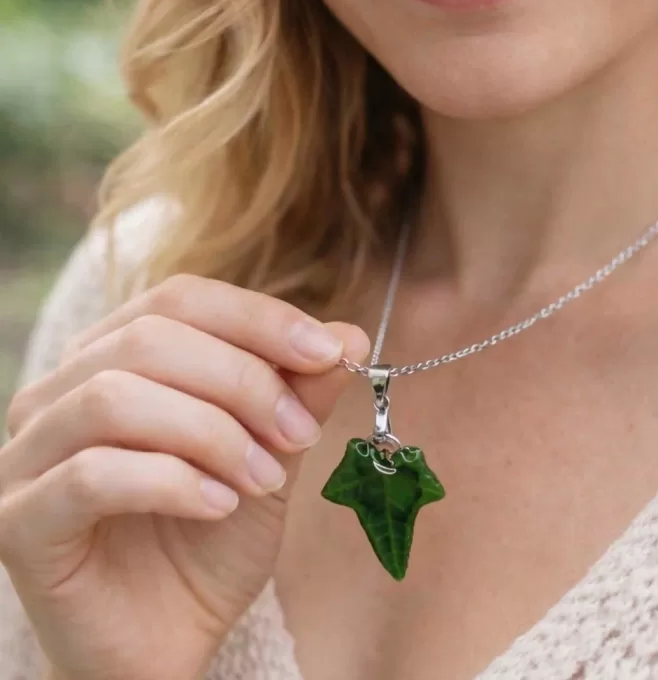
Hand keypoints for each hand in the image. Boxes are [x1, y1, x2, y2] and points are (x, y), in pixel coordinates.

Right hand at [0, 274, 369, 679]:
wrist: (170, 637)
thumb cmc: (213, 536)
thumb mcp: (271, 452)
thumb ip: (298, 392)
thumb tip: (346, 333)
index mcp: (114, 357)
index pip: (181, 297)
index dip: (259, 318)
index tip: (329, 351)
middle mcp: (59, 393)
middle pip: (150, 339)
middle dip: (244, 380)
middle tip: (301, 432)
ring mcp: (26, 455)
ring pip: (115, 398)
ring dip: (213, 434)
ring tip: (266, 480)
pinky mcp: (18, 522)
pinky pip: (91, 475)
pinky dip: (173, 482)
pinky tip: (220, 506)